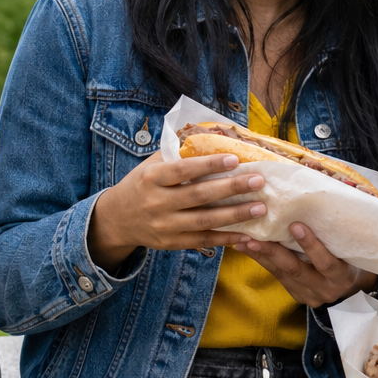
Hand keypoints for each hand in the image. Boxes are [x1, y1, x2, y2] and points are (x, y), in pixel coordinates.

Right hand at [88, 153, 268, 269]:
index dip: (209, 165)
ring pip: (204, 221)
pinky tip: (245, 233)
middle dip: (231, 188)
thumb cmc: (141, 184)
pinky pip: (202, 241)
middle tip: (258, 181)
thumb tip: (211, 134)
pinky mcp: (171, 243)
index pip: (184, 170)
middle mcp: (158, 202)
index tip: (235, 159)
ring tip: (260, 208)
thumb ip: (177, 153)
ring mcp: (164, 225)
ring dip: (235, 215)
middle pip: (199, 196)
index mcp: (152, 178)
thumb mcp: (151, 164)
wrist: (117, 219)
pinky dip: (224, 238)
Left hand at [234, 222, 377, 307]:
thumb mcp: (350, 245)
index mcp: (342, 276)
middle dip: (275, 252)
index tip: (296, 226)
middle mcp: (326, 289)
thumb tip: (322, 184)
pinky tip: (246, 248)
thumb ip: (337, 226)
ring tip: (244, 240)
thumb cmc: (351, 254)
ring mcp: (310, 295)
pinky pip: (277, 276)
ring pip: (282, 274)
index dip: (311, 246)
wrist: (352, 285)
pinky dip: (262, 260)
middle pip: (297, 270)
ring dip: (262, 256)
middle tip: (256, 236)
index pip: (327, 263)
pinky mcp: (297, 295)